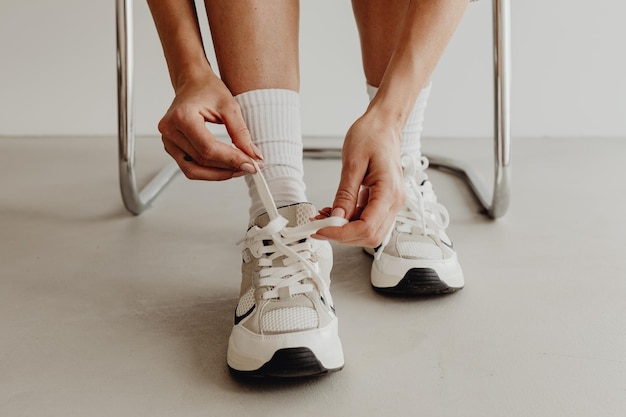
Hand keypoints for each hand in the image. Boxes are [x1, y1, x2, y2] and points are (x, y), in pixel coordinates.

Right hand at [158, 70, 262, 180]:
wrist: (192, 83)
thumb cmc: (207, 89)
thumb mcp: (230, 107)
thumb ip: (241, 133)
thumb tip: (253, 156)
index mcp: (182, 117)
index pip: (208, 148)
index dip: (232, 159)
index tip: (251, 164)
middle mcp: (170, 130)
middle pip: (201, 161)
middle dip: (229, 168)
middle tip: (250, 167)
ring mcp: (168, 141)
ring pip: (194, 170)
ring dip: (219, 174)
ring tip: (240, 168)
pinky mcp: (171, 148)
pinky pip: (190, 167)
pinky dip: (209, 171)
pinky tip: (226, 167)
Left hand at [314, 111, 404, 246]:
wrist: (384, 124)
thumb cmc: (372, 135)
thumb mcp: (352, 163)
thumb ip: (345, 194)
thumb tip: (337, 217)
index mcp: (389, 191)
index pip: (366, 227)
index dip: (342, 233)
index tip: (322, 229)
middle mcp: (394, 201)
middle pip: (370, 236)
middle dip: (343, 236)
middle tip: (319, 227)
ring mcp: (391, 202)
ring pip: (369, 231)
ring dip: (345, 230)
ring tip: (324, 218)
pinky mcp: (384, 200)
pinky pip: (368, 219)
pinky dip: (350, 221)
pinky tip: (334, 212)